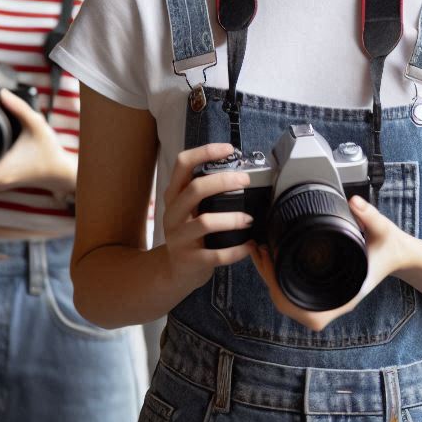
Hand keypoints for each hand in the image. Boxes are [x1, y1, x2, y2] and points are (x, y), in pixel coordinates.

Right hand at [160, 143, 255, 294]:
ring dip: (232, 218)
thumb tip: (241, 171)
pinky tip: (249, 246)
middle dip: (224, 181)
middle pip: (195, 189)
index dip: (205, 152)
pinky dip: (236, 250)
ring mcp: (178, 238)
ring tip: (249, 219)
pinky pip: (216, 255)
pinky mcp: (189, 261)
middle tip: (246, 180)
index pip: (182, 164)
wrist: (175, 272)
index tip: (229, 149)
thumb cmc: (192, 233)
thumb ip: (205, 192)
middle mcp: (172, 213)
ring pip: (206, 222)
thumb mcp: (190, 209)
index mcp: (174, 195)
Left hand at [249, 194, 410, 331]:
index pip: (307, 312)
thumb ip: (370, 215)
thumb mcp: (382, 229)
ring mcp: (327, 297)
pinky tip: (273, 258)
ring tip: (261, 252)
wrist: (398, 254)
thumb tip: (354, 203)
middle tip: (260, 251)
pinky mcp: (323, 288)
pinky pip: (293, 291)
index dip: (283, 293)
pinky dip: (279, 278)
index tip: (272, 265)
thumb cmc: (389, 248)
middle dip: (269, 281)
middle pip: (289, 305)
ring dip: (270, 279)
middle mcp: (334, 301)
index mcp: (345, 295)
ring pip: (288, 300)